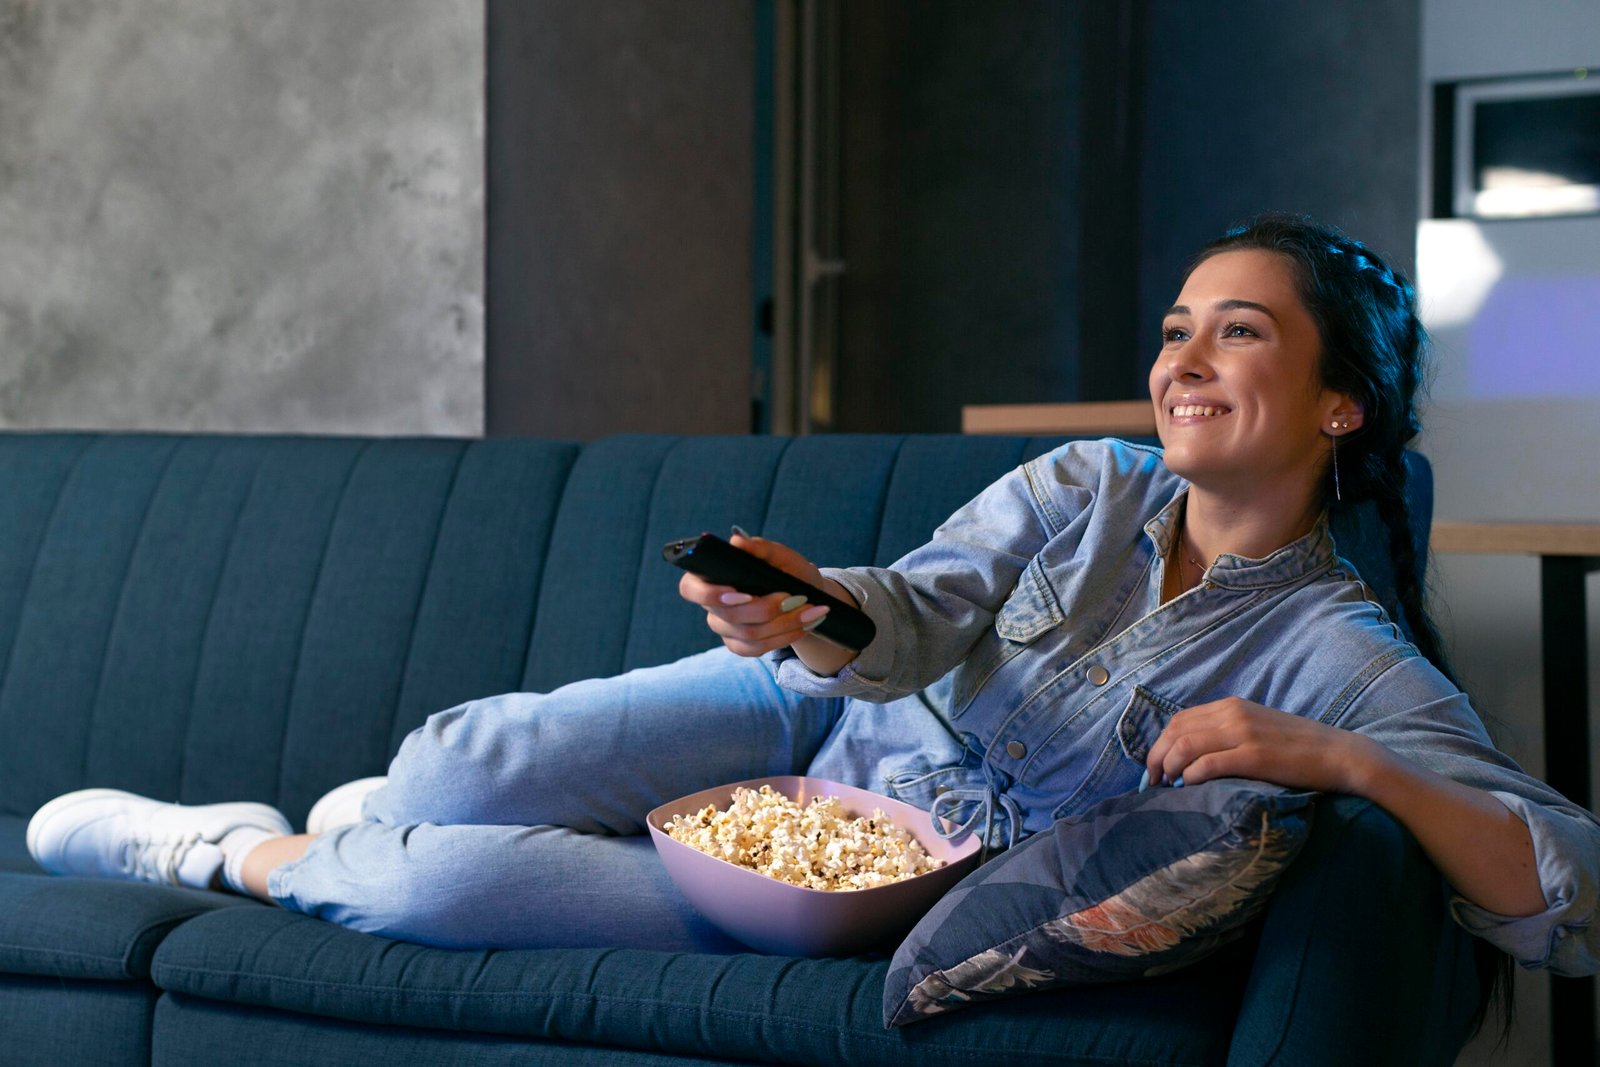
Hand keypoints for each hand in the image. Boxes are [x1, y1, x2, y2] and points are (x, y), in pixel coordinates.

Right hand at [677, 533, 836, 656]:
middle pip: (729, 616)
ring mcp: (724, 627)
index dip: (709, 595)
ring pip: (748, 635)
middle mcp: (712, 605)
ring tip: (810, 611)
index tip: (742, 593)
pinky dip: (785, 636)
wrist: (802, 594)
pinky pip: (757, 649)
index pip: (690, 589)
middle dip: (766, 609)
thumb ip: (759, 548)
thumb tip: (736, 542)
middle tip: (794, 598)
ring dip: (784, 624)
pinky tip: (804, 625)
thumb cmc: (785, 569)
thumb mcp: (779, 555)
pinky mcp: (738, 645)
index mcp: (711, 577)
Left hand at [1144, 697, 1384, 794]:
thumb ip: (1227, 733)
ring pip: (1185, 745)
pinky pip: (1208, 763)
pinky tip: (1188, 786)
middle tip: (1152, 782)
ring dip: (1168, 767)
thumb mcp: (1257, 728)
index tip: (1154, 768)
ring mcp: (1243, 733)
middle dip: (1156, 757)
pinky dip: (1190, 775)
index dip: (1160, 744)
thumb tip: (1192, 756)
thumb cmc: (1298, 748)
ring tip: (1165, 787)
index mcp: (1231, 706)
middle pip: (1175, 731)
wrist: (1339, 754)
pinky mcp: (1254, 755)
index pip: (1179, 719)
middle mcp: (1232, 714)